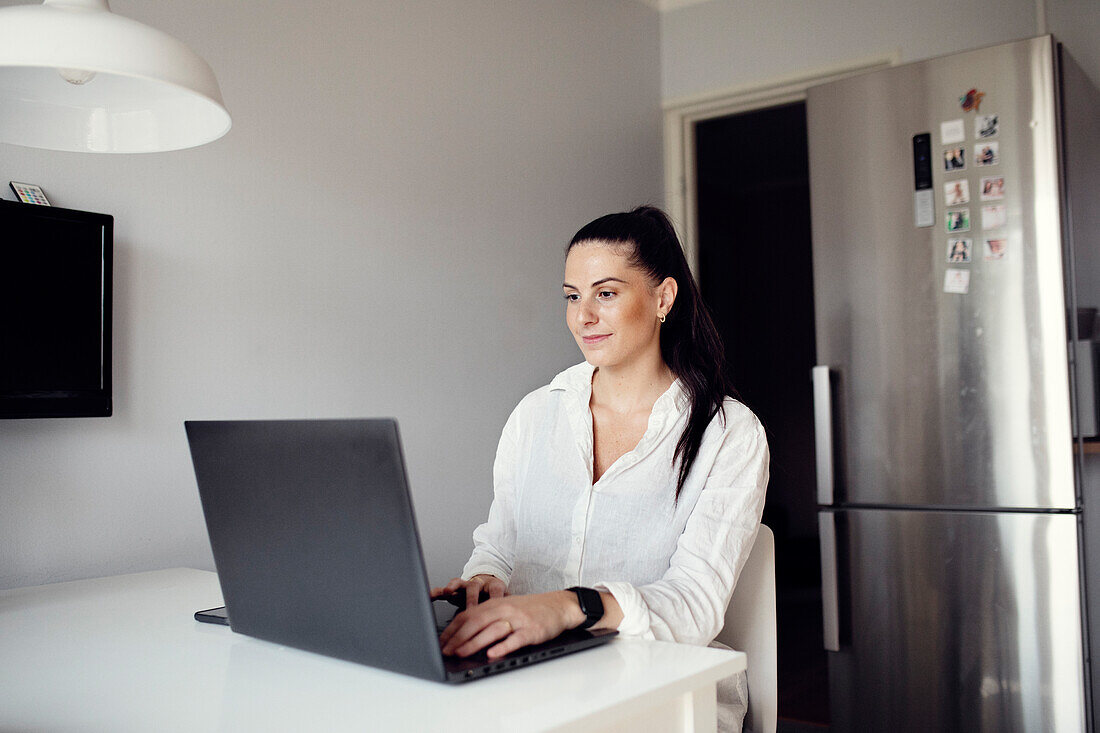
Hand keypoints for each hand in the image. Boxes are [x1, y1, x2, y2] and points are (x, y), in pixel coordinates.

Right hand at [429, 574, 505, 609]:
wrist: (492, 581)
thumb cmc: (499, 596)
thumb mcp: (507, 604)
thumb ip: (509, 612)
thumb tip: (515, 629)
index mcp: (496, 587)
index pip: (496, 593)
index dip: (493, 602)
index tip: (487, 614)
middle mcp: (481, 584)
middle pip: (476, 590)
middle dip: (470, 602)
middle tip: (468, 613)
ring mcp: (468, 584)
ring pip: (461, 584)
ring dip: (454, 588)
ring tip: (448, 592)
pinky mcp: (457, 587)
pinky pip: (446, 587)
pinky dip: (438, 591)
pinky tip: (431, 595)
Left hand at [438, 590, 583, 659]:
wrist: (558, 605)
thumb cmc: (530, 609)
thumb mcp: (505, 607)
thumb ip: (486, 617)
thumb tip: (462, 633)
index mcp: (495, 603)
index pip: (467, 615)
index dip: (452, 629)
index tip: (441, 642)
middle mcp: (504, 609)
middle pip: (476, 622)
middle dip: (458, 638)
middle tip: (446, 650)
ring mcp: (518, 620)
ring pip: (492, 630)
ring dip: (474, 642)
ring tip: (461, 653)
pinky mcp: (531, 630)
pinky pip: (515, 639)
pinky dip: (503, 646)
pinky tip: (492, 654)